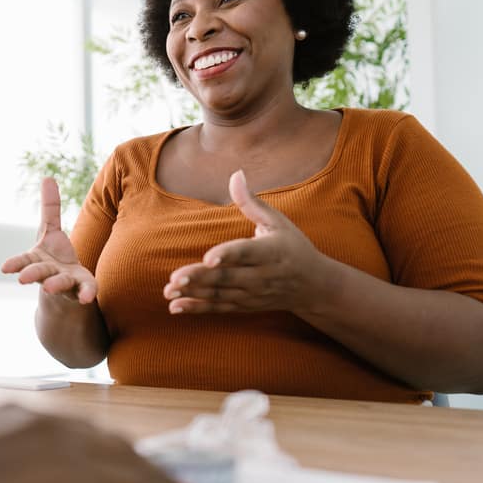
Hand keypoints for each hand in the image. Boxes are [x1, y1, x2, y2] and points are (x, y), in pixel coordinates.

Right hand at [1, 177, 97, 303]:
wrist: (67, 286)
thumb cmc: (54, 255)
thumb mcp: (51, 230)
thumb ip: (49, 208)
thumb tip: (47, 177)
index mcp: (38, 259)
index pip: (25, 261)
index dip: (16, 264)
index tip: (5, 268)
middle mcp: (48, 273)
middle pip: (39, 272)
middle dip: (31, 274)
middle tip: (22, 279)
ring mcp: (65, 282)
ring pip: (59, 283)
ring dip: (54, 284)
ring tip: (49, 287)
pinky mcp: (82, 288)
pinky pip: (85, 291)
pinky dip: (86, 294)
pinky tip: (87, 298)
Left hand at [163, 169, 336, 314]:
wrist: (313, 287)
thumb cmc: (293, 247)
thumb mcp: (278, 222)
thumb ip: (252, 202)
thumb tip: (236, 174)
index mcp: (270, 252)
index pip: (245, 253)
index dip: (227, 255)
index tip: (208, 258)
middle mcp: (261, 275)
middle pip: (227, 277)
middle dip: (200, 278)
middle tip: (174, 277)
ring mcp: (252, 293)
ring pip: (220, 294)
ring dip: (193, 293)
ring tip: (168, 290)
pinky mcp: (245, 305)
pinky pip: (219, 308)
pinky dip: (197, 308)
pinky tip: (175, 307)